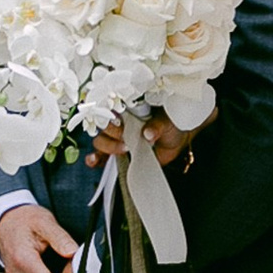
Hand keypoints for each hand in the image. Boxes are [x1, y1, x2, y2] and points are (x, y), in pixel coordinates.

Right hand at [88, 108, 209, 164]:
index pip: (109, 111)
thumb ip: (157, 126)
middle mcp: (119, 124)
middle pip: (103, 128)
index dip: (112, 118)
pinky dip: (96, 160)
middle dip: (113, 134)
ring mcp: (118, 140)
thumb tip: (148, 133)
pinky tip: (94, 161)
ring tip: (125, 149)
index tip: (121, 125)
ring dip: (108, 147)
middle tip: (127, 138)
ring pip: (101, 142)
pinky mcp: (120, 155)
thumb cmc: (170, 124)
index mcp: (127, 111)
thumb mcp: (166, 121)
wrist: (178, 139)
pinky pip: (103, 157)